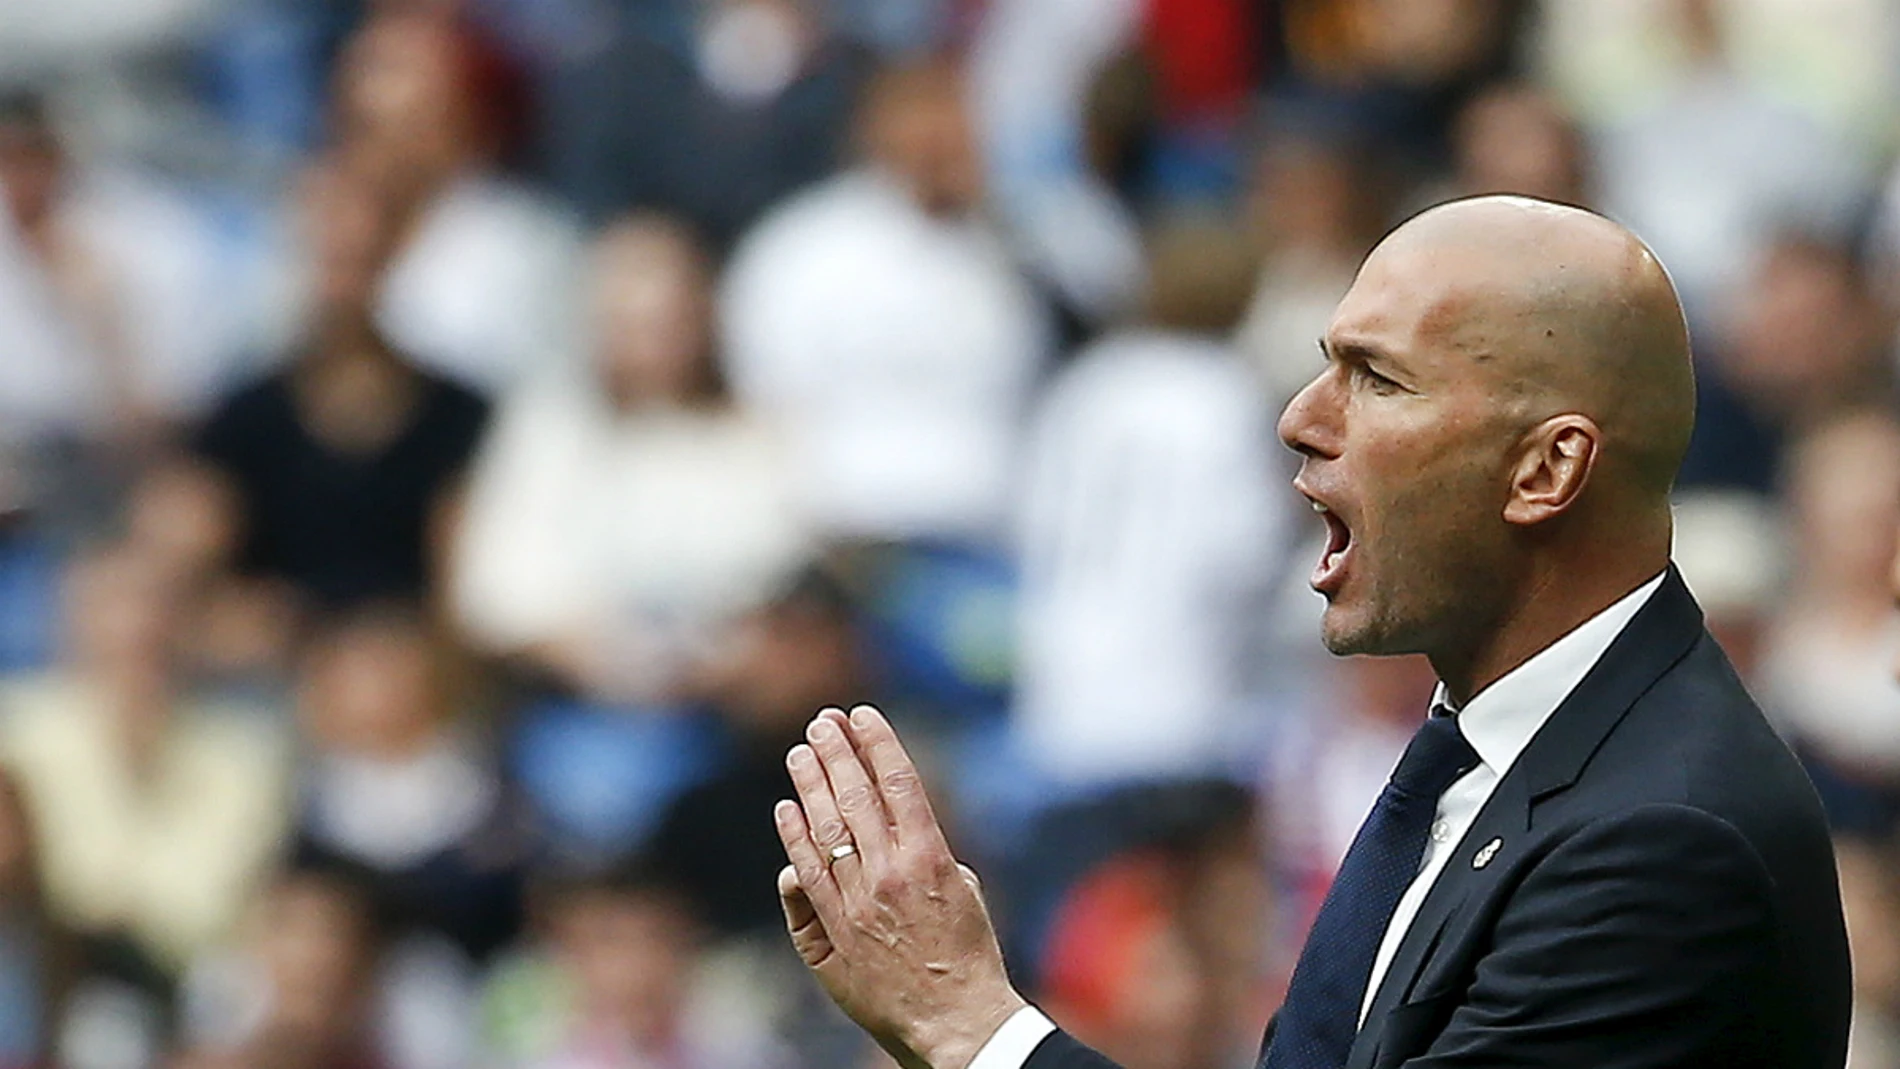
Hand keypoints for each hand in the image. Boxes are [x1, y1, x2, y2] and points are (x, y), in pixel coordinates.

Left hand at [775, 705, 1026, 1068]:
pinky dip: (794, 841)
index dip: (876, 742)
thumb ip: (927, 853)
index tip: (861, 714)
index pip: (897, 782)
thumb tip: (880, 834)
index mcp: (931, 857)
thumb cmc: (969, 955)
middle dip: (836, 752)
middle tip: (821, 721)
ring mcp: (857, 902)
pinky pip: (807, 877)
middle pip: (855, 796)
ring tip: (799, 752)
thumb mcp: (966, 890)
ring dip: (809, 785)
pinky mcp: (834, 932)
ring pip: (825, 829)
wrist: (955, 1021)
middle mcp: (890, 873)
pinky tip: (786, 811)